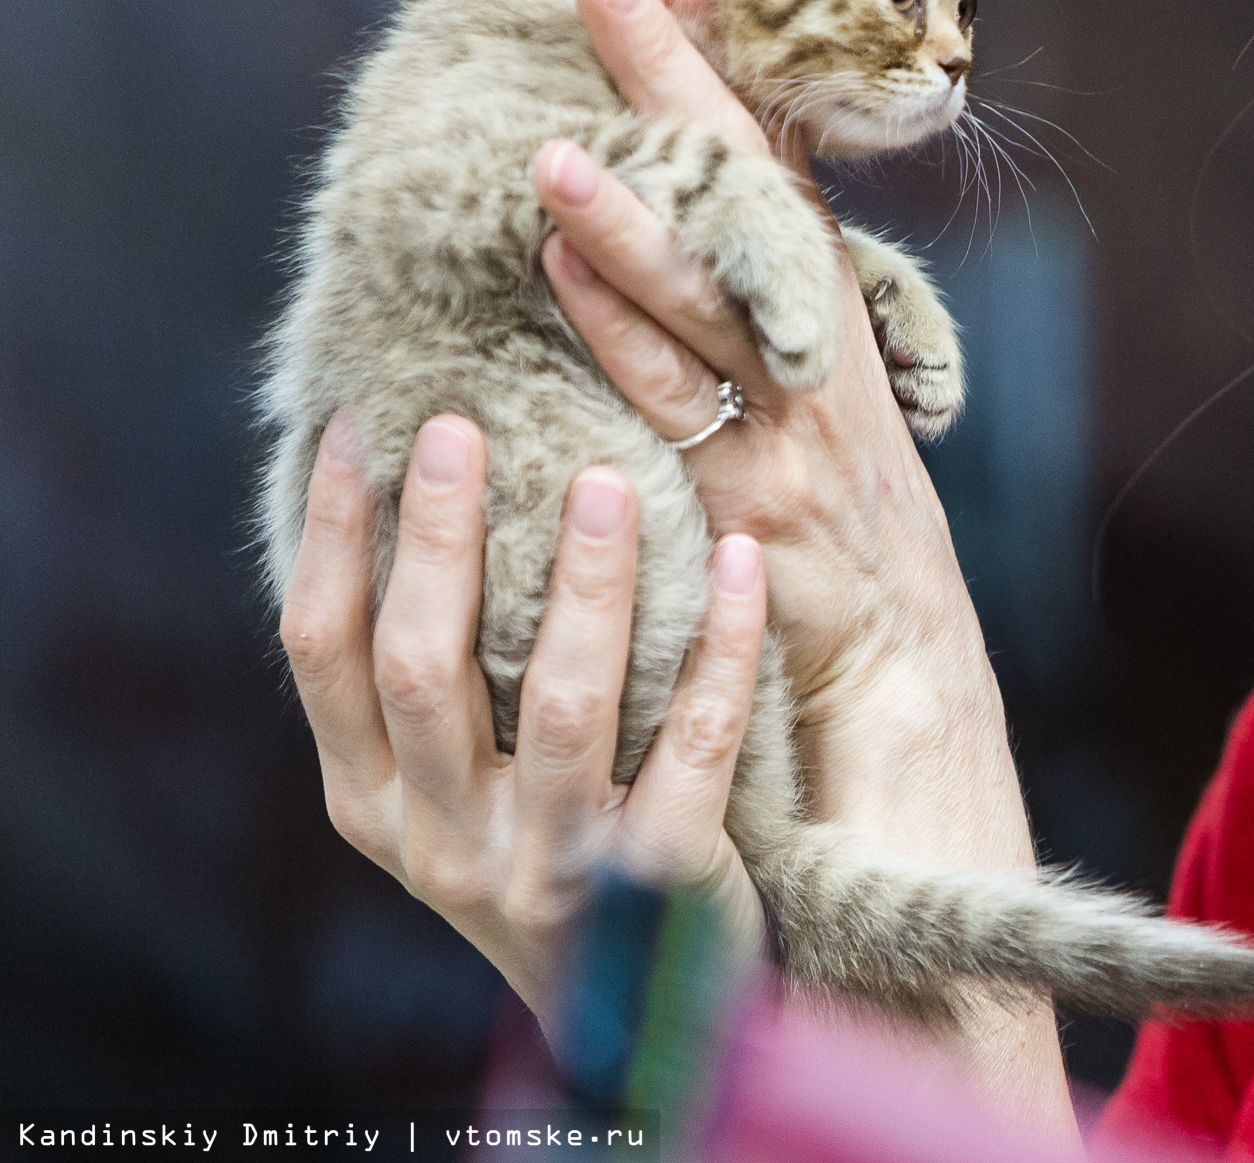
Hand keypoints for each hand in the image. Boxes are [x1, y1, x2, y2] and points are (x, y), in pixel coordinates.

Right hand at [277, 409, 768, 1033]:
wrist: (639, 1017)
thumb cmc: (545, 854)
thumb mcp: (456, 791)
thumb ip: (434, 684)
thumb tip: (422, 498)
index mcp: (374, 803)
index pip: (324, 654)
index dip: (331, 537)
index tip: (357, 428)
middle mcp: (443, 838)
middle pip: (425, 667)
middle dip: (442, 540)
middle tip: (464, 425)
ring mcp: (550, 865)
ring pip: (561, 704)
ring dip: (585, 584)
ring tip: (610, 480)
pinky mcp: (660, 882)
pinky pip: (697, 744)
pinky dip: (722, 646)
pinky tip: (741, 562)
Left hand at [540, 0, 1070, 1126]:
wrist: (926, 756)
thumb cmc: (859, 628)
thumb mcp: (818, 481)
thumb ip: (760, 384)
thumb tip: (692, 296)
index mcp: (833, 365)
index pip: (768, 192)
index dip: (716, 77)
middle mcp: (829, 386)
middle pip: (755, 212)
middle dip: (681, 81)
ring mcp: (811, 453)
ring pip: (723, 308)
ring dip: (640, 203)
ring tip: (559, 117)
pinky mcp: (786, 528)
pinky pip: (701, 417)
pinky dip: (637, 335)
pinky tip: (569, 271)